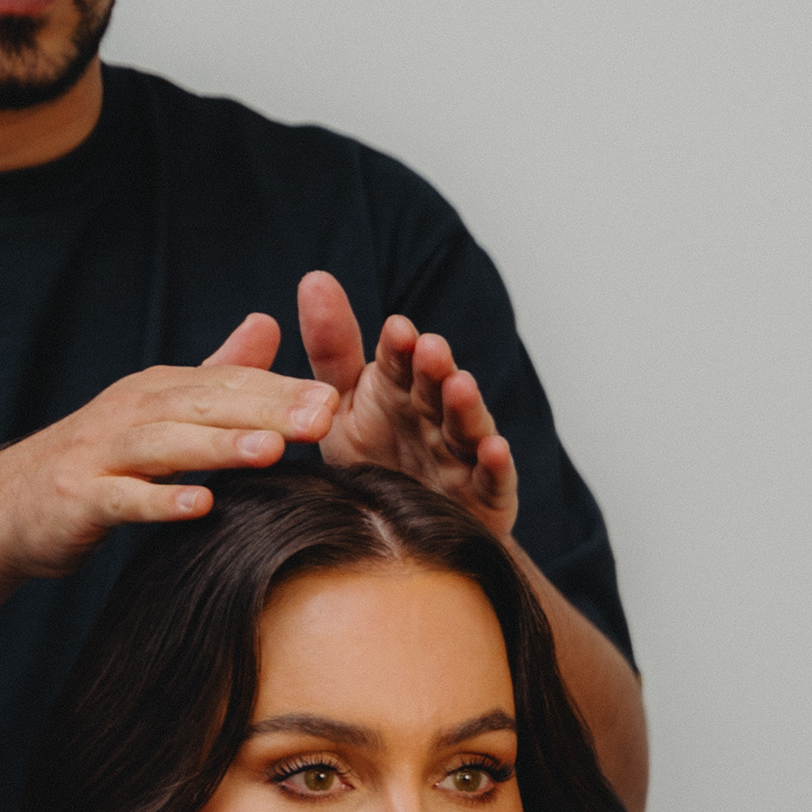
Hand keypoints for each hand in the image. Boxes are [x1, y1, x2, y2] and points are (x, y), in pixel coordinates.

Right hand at [0, 314, 333, 578]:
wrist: (4, 507)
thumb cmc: (97, 460)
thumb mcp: (156, 409)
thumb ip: (215, 373)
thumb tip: (267, 323)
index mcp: (157, 392)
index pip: (228, 385)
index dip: (280, 391)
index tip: (335, 400)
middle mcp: (130, 412)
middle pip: (204, 406)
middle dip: (265, 409)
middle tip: (323, 418)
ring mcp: (101, 455)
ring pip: (166, 445)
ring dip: (219, 448)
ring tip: (271, 451)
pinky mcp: (78, 500)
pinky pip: (122, 499)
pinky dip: (159, 502)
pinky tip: (200, 506)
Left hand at [300, 270, 518, 535]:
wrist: (405, 533)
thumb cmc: (376, 461)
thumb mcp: (342, 405)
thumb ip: (331, 349)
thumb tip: (315, 278)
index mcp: (400, 393)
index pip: (399, 365)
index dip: (398, 350)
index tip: (394, 330)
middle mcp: (436, 419)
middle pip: (436, 390)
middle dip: (435, 370)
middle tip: (429, 349)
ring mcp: (464, 457)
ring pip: (467, 428)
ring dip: (466, 406)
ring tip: (460, 385)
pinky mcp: (487, 498)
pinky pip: (493, 481)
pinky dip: (496, 466)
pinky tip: (495, 449)